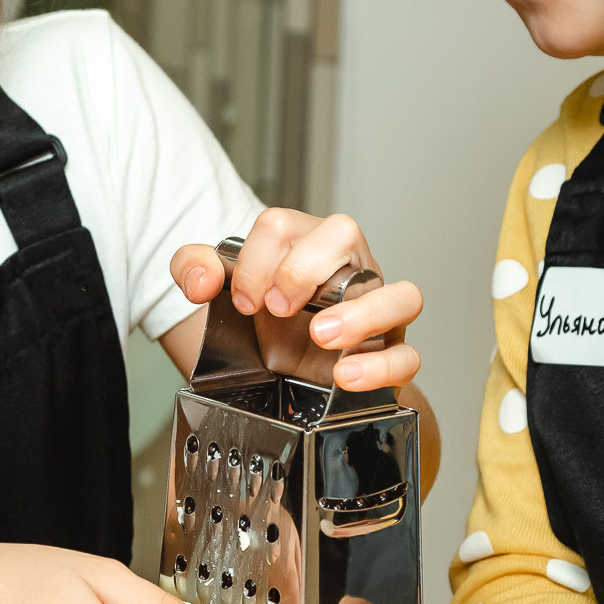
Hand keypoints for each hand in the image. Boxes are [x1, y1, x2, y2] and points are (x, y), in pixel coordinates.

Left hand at [170, 209, 422, 392]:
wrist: (295, 379)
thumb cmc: (273, 326)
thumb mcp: (229, 296)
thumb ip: (196, 269)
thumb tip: (198, 278)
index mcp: (307, 245)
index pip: (283, 224)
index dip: (255, 260)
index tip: (243, 299)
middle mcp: (349, 268)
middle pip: (344, 232)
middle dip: (302, 269)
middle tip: (277, 309)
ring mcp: (378, 310)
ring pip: (401, 293)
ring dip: (361, 313)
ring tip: (322, 335)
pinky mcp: (391, 354)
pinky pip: (407, 356)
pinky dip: (379, 366)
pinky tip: (344, 374)